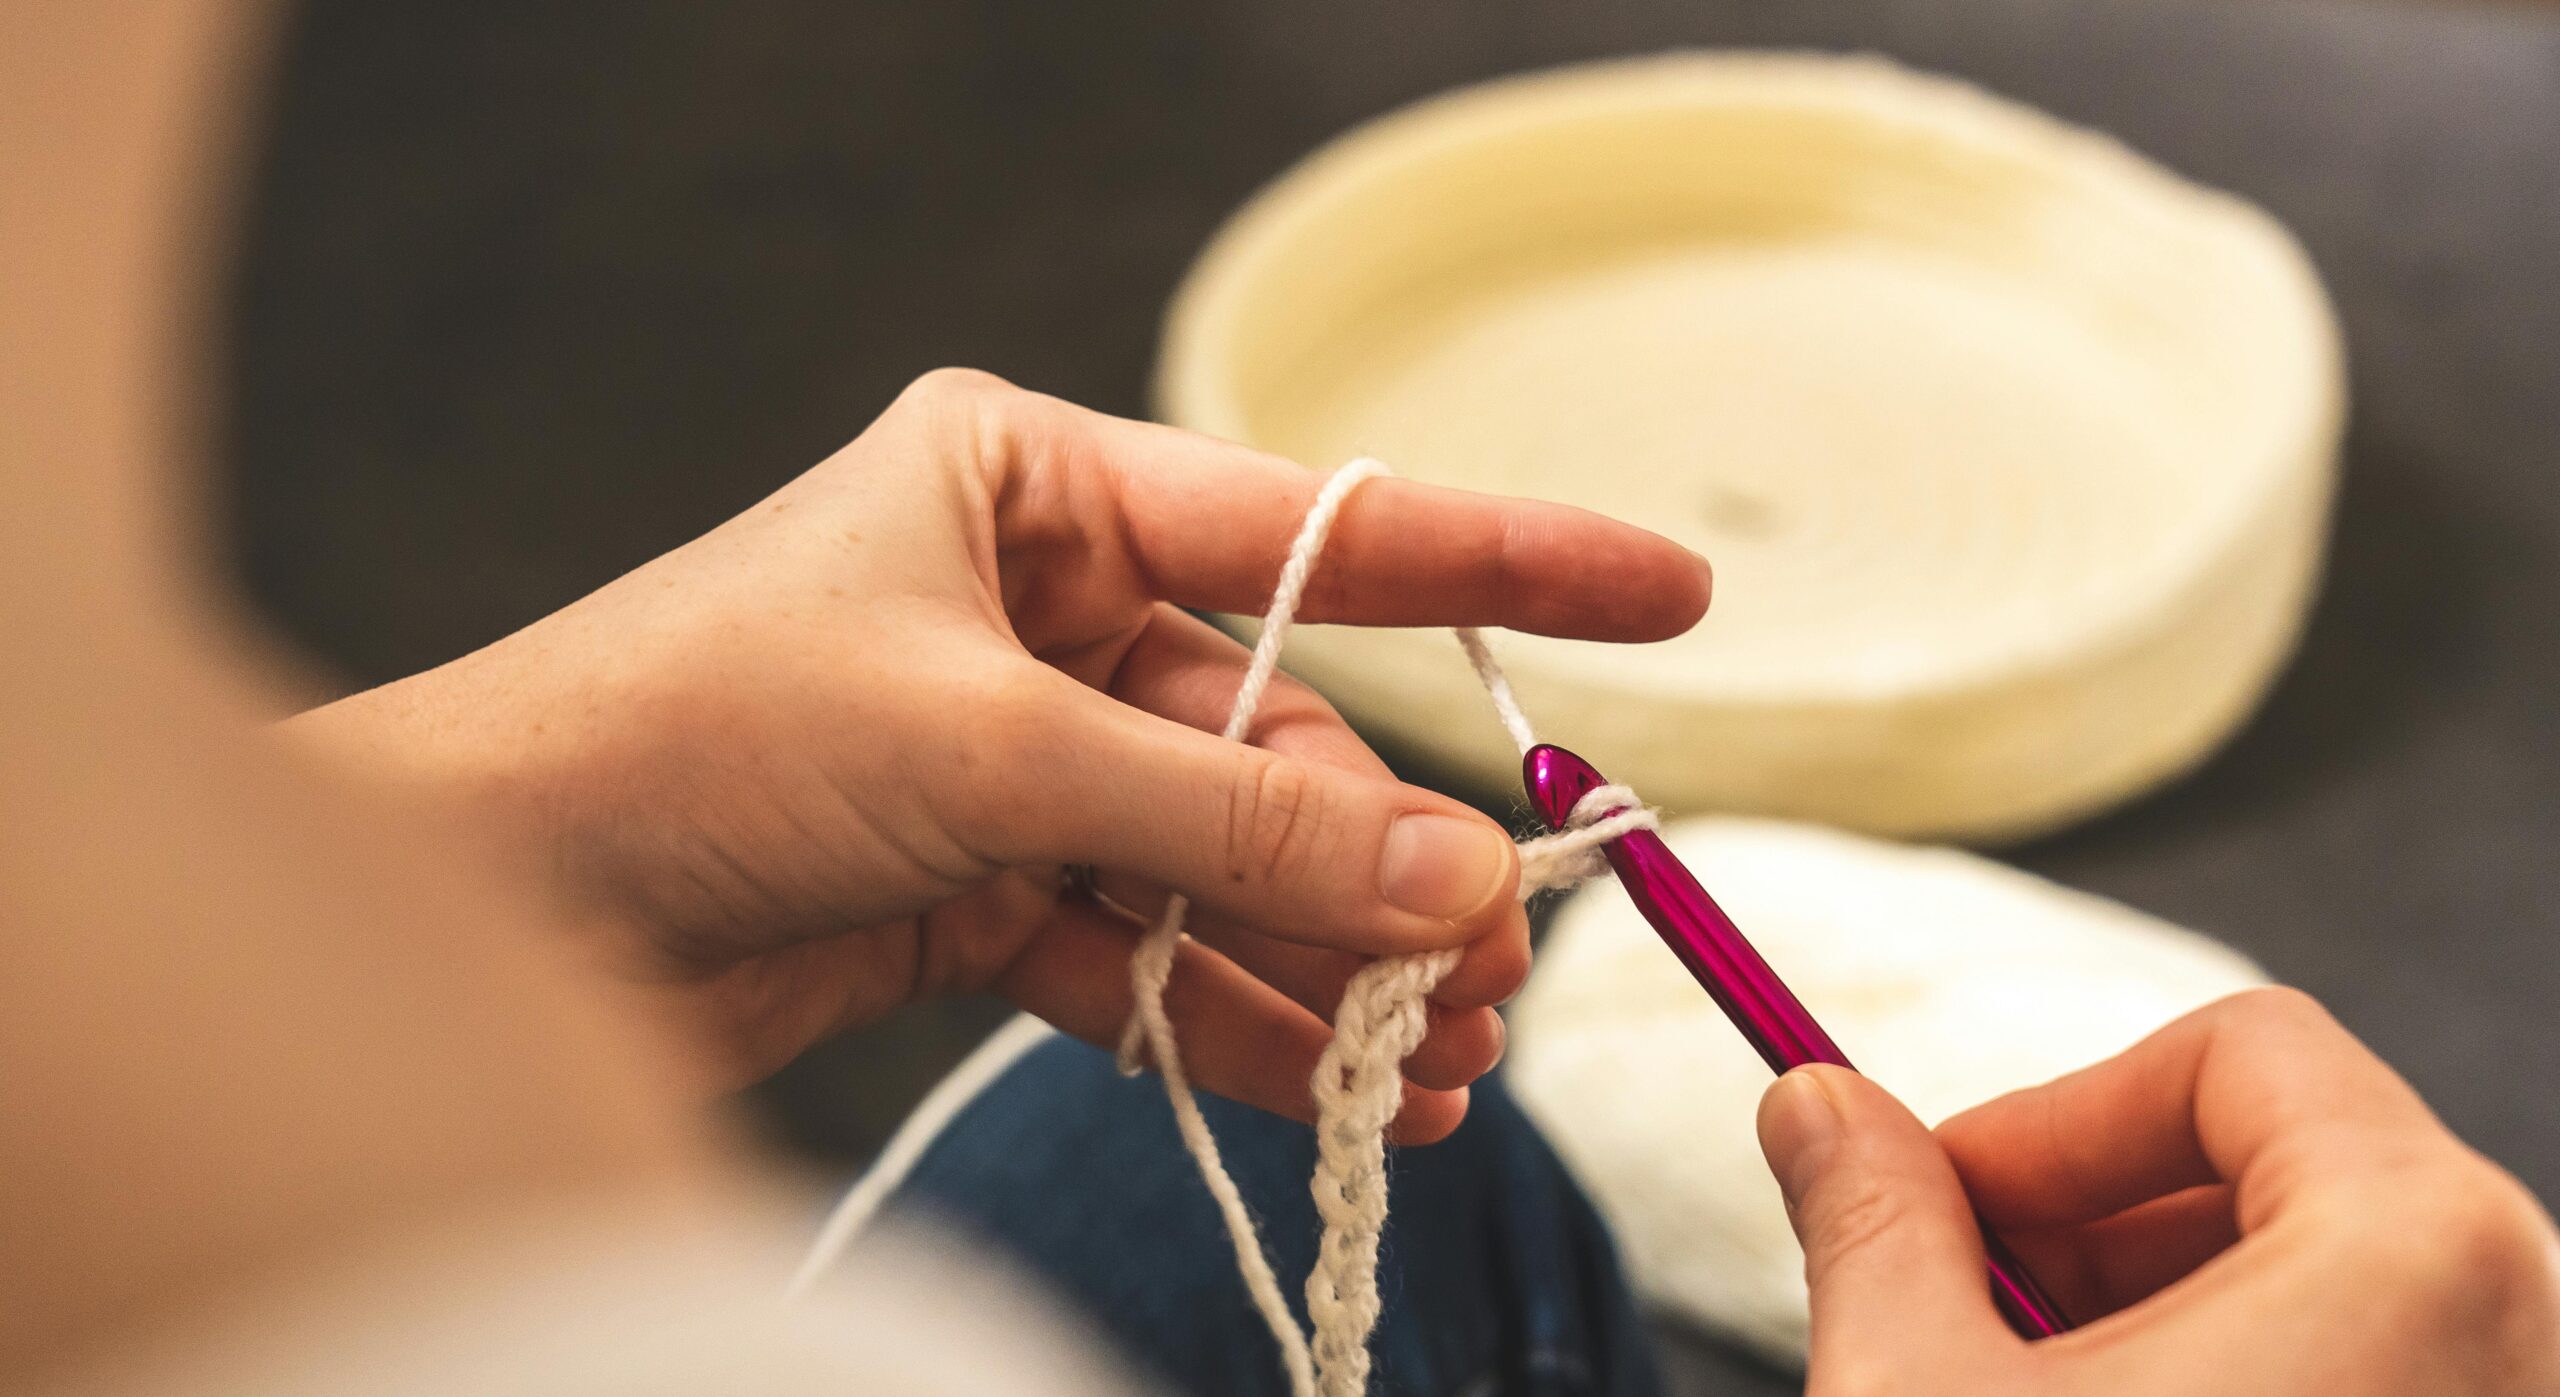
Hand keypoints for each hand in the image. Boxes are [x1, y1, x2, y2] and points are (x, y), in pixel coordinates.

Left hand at [294, 370, 1710, 1133]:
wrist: (487, 897)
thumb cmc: (685, 736)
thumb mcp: (989, 754)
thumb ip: (1230, 818)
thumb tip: (1453, 870)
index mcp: (1031, 489)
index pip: (1318, 527)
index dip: (1508, 557)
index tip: (1672, 590)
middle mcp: (1034, 612)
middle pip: (1276, 739)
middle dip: (1385, 859)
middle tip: (1493, 967)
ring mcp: (1013, 756)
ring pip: (1225, 862)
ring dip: (1328, 963)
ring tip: (1439, 1061)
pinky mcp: (980, 883)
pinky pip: (1149, 950)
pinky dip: (1234, 1019)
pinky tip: (1340, 1086)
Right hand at [1756, 987, 2559, 1394]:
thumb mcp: (1919, 1394)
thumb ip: (1873, 1219)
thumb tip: (1815, 1108)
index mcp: (2418, 1252)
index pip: (2239, 1052)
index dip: (2060, 1112)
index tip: (1948, 1189)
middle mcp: (2523, 1326)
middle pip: (2289, 1164)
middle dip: (2095, 1219)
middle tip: (1965, 1298)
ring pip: (2328, 1282)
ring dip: (2152, 1310)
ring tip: (2023, 1390)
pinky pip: (2372, 1376)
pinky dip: (2237, 1382)